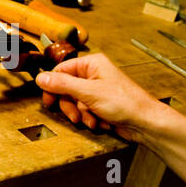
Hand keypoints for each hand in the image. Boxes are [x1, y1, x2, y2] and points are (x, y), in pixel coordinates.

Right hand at [34, 53, 170, 142]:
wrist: (144, 122)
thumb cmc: (126, 103)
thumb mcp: (89, 92)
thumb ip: (62, 85)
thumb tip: (41, 78)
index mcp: (92, 64)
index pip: (61, 71)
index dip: (53, 87)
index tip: (49, 100)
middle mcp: (94, 75)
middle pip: (66, 89)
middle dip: (71, 106)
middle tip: (75, 115)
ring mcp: (97, 90)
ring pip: (75, 103)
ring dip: (82, 115)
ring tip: (93, 120)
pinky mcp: (101, 104)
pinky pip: (85, 111)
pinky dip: (90, 119)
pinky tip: (100, 122)